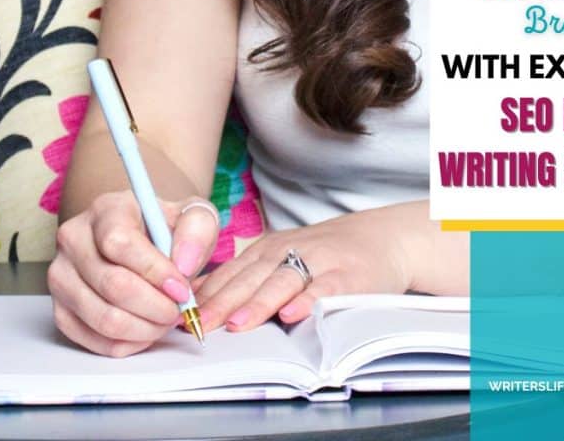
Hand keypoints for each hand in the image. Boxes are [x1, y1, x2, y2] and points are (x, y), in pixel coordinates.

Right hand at [49, 190, 219, 356]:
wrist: (142, 241)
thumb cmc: (165, 230)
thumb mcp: (193, 216)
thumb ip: (197, 230)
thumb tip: (183, 265)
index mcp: (105, 210)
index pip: (120, 243)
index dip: (156, 272)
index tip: (182, 288)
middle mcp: (74, 240)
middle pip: (113, 286)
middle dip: (156, 307)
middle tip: (179, 310)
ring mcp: (61, 277)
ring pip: (104, 319)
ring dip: (145, 328)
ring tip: (165, 319)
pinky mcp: (61, 310)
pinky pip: (94, 340)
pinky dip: (128, 343)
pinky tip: (145, 329)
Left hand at [193, 211, 412, 331]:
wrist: (383, 238)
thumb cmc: (326, 255)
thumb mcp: (282, 257)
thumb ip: (248, 277)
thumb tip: (202, 300)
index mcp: (268, 249)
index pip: (230, 272)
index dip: (206, 294)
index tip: (181, 315)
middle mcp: (289, 251)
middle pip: (249, 277)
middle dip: (221, 302)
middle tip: (197, 324)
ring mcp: (319, 262)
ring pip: (282, 282)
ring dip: (258, 303)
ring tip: (236, 324)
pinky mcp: (348, 276)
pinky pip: (324, 289)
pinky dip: (308, 302)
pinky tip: (292, 315)